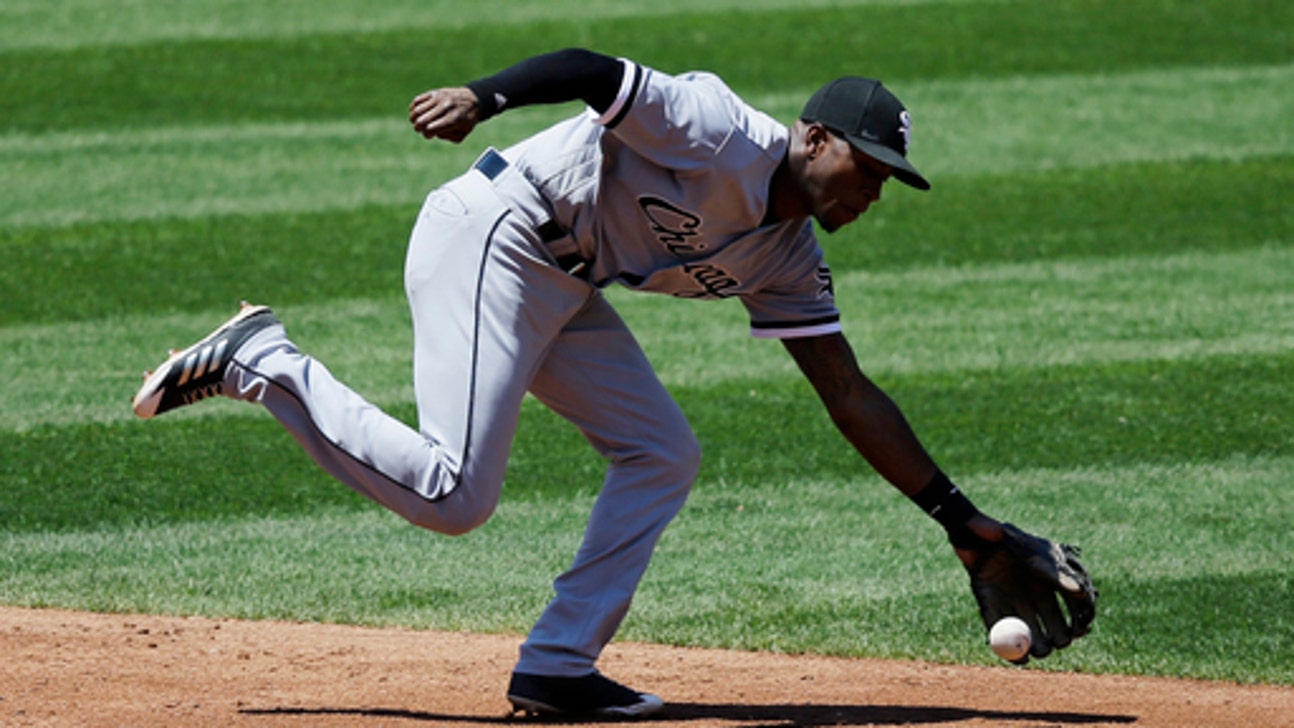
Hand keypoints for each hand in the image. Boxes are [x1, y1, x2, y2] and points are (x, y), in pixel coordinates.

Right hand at [409, 87, 482, 142]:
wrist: (474, 99)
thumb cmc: (468, 119)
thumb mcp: (463, 133)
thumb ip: (448, 137)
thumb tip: (434, 133)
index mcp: (453, 119)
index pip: (431, 128)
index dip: (426, 134)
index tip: (429, 136)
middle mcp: (445, 107)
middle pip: (422, 120)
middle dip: (418, 128)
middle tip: (419, 130)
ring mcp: (439, 98)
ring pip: (418, 109)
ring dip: (413, 118)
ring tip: (416, 122)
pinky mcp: (435, 92)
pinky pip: (418, 100)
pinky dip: (413, 108)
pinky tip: (417, 113)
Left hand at [954, 517, 1097, 663]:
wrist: (973, 533)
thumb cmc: (1007, 539)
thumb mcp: (1034, 554)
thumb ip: (1056, 574)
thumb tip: (1081, 591)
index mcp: (1047, 581)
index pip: (1070, 606)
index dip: (1077, 620)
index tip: (1082, 630)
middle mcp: (1031, 594)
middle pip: (1051, 623)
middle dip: (1058, 637)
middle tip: (1060, 644)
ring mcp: (1010, 600)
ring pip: (1029, 630)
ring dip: (1037, 645)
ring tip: (1041, 652)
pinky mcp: (988, 604)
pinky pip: (1001, 629)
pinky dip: (1008, 647)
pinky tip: (1019, 659)